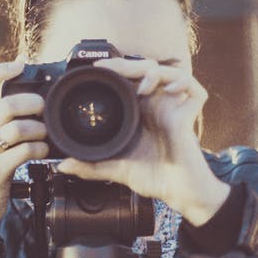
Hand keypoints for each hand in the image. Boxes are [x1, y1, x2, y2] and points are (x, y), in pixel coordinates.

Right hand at [0, 60, 50, 240]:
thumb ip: (6, 117)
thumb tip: (33, 89)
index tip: (20, 66)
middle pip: (5, 105)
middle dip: (31, 103)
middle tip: (44, 110)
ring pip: (14, 129)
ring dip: (37, 130)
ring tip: (44, 136)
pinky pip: (20, 154)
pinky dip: (37, 151)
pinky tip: (42, 153)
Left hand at [55, 57, 229, 225]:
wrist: (177, 193)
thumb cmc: (154, 178)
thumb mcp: (116, 169)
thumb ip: (91, 166)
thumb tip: (63, 166)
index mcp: (141, 112)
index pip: (129, 80)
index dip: (117, 69)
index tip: (97, 68)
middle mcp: (157, 106)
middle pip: (147, 70)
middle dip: (129, 64)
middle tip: (111, 68)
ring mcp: (174, 109)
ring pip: (170, 73)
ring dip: (155, 72)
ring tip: (142, 86)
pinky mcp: (190, 116)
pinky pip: (195, 90)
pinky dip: (183, 83)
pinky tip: (169, 90)